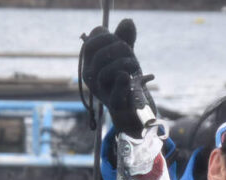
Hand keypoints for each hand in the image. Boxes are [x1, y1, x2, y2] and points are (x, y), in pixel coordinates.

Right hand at [80, 19, 155, 136]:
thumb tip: (127, 23)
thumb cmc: (127, 81)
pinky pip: (117, 93)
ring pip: (108, 71)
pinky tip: (128, 77)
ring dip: (127, 63)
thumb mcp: (126, 57)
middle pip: (100, 55)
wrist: (134, 110)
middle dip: (120, 48)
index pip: (90, 44)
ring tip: (135, 67)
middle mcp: (91, 80)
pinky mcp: (116, 106)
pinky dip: (123, 82)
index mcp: (89, 65)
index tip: (121, 40)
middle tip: (131, 54)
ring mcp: (102, 93)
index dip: (106, 36)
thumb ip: (124, 39)